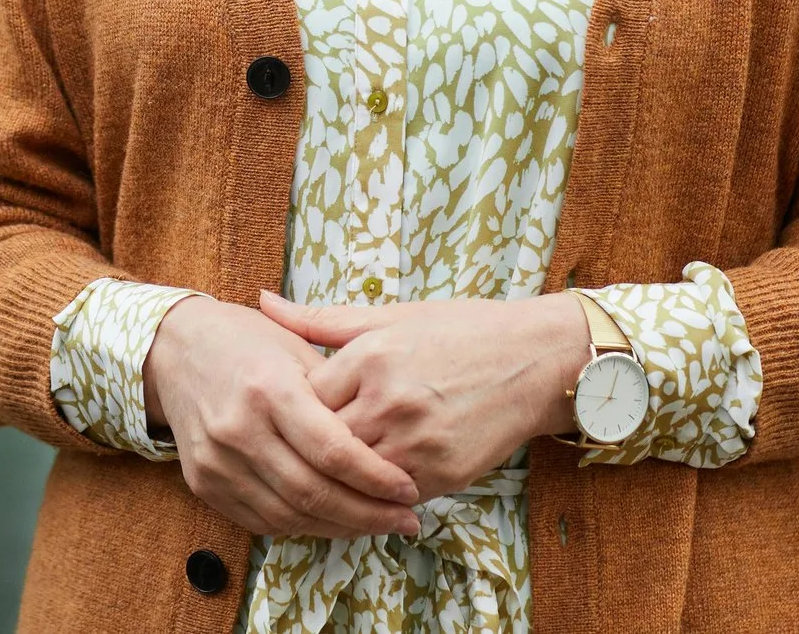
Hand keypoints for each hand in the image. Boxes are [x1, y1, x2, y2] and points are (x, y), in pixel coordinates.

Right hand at [142, 296, 422, 539]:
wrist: (175, 350)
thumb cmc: (246, 342)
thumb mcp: (295, 347)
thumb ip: (339, 392)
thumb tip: (391, 436)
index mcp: (269, 388)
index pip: (332, 450)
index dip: (375, 478)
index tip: (408, 489)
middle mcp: (238, 429)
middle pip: (313, 491)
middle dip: (368, 514)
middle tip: (405, 519)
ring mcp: (216, 462)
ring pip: (290, 516)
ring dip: (340, 527)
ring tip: (377, 524)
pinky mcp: (204, 484)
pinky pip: (262, 520)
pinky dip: (304, 526)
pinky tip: (333, 520)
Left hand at [258, 290, 590, 500]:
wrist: (534, 360)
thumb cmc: (460, 331)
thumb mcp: (390, 316)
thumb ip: (320, 319)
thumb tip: (263, 301)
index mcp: (369, 357)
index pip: (304, 399)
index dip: (293, 409)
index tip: (289, 412)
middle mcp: (389, 401)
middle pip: (323, 443)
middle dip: (307, 449)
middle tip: (291, 453)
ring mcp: (417, 442)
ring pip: (352, 477)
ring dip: (338, 479)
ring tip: (320, 477)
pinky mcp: (442, 474)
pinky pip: (389, 497)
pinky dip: (374, 495)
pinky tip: (363, 489)